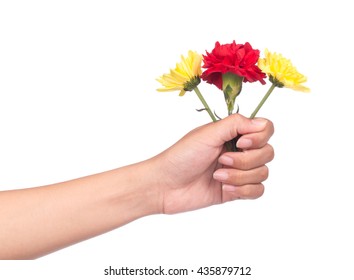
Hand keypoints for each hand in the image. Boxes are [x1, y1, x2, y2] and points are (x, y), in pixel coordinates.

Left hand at [154, 114, 273, 213]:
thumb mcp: (208, 134)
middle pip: (267, 153)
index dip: (259, 137)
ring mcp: (238, 171)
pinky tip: (224, 188)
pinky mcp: (236, 191)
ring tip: (217, 176)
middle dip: (245, 160)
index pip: (265, 129)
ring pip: (262, 173)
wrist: (166, 185)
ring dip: (240, 176)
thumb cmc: (181, 156)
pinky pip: (257, 191)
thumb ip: (236, 124)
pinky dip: (243, 190)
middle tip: (221, 161)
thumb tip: (261, 123)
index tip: (240, 143)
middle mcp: (238, 151)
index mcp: (232, 134)